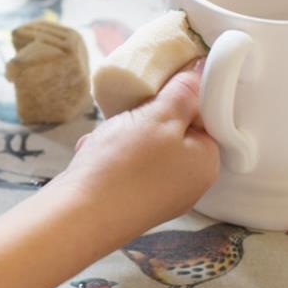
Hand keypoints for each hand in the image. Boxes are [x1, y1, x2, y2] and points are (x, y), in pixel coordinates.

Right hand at [60, 66, 217, 236]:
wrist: (81, 215)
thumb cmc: (124, 164)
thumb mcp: (158, 116)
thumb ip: (183, 93)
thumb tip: (202, 72)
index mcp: (206, 162)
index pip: (204, 117)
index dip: (179, 98)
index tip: (154, 93)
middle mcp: (189, 183)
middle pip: (172, 132)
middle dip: (143, 118)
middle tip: (124, 116)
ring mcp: (160, 196)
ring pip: (144, 147)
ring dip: (120, 135)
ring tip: (104, 139)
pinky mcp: (134, 203)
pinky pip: (126, 166)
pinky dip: (109, 156)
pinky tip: (93, 157)